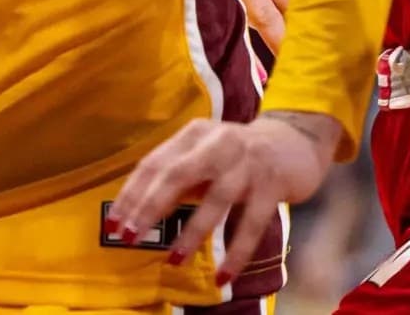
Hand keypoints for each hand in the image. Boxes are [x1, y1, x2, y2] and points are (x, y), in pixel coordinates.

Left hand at [109, 111, 339, 286]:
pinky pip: (252, 224)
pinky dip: (236, 251)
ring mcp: (248, 163)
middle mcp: (219, 142)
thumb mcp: (204, 154)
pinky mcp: (272, 185)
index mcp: (195, 134)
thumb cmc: (239, 155)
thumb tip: (137, 211)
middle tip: (131, 237)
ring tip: (173, 260)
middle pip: (176, 174)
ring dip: (191, 231)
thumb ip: (177, 175)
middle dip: (149, 208)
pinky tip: (224, 275)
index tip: (113, 223)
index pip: (154, 163)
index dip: (132, 194)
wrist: (295, 141)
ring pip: (216, 199)